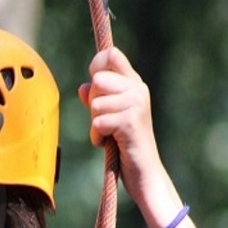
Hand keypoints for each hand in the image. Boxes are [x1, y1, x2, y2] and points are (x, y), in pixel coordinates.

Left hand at [78, 47, 164, 205]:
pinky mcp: (131, 120)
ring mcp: (137, 104)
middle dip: (93, 104)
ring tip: (110, 135)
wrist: (144, 172)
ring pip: (96, 103)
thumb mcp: (110, 119)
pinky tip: (110, 144)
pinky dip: (97, 137)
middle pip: (98, 80)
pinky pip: (98, 122)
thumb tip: (83, 87)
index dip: (96, 65)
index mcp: (134, 84)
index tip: (93, 81)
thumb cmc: (125, 145)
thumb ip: (98, 101)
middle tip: (105, 122)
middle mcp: (138, 90)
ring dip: (95, 124)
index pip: (112, 55)